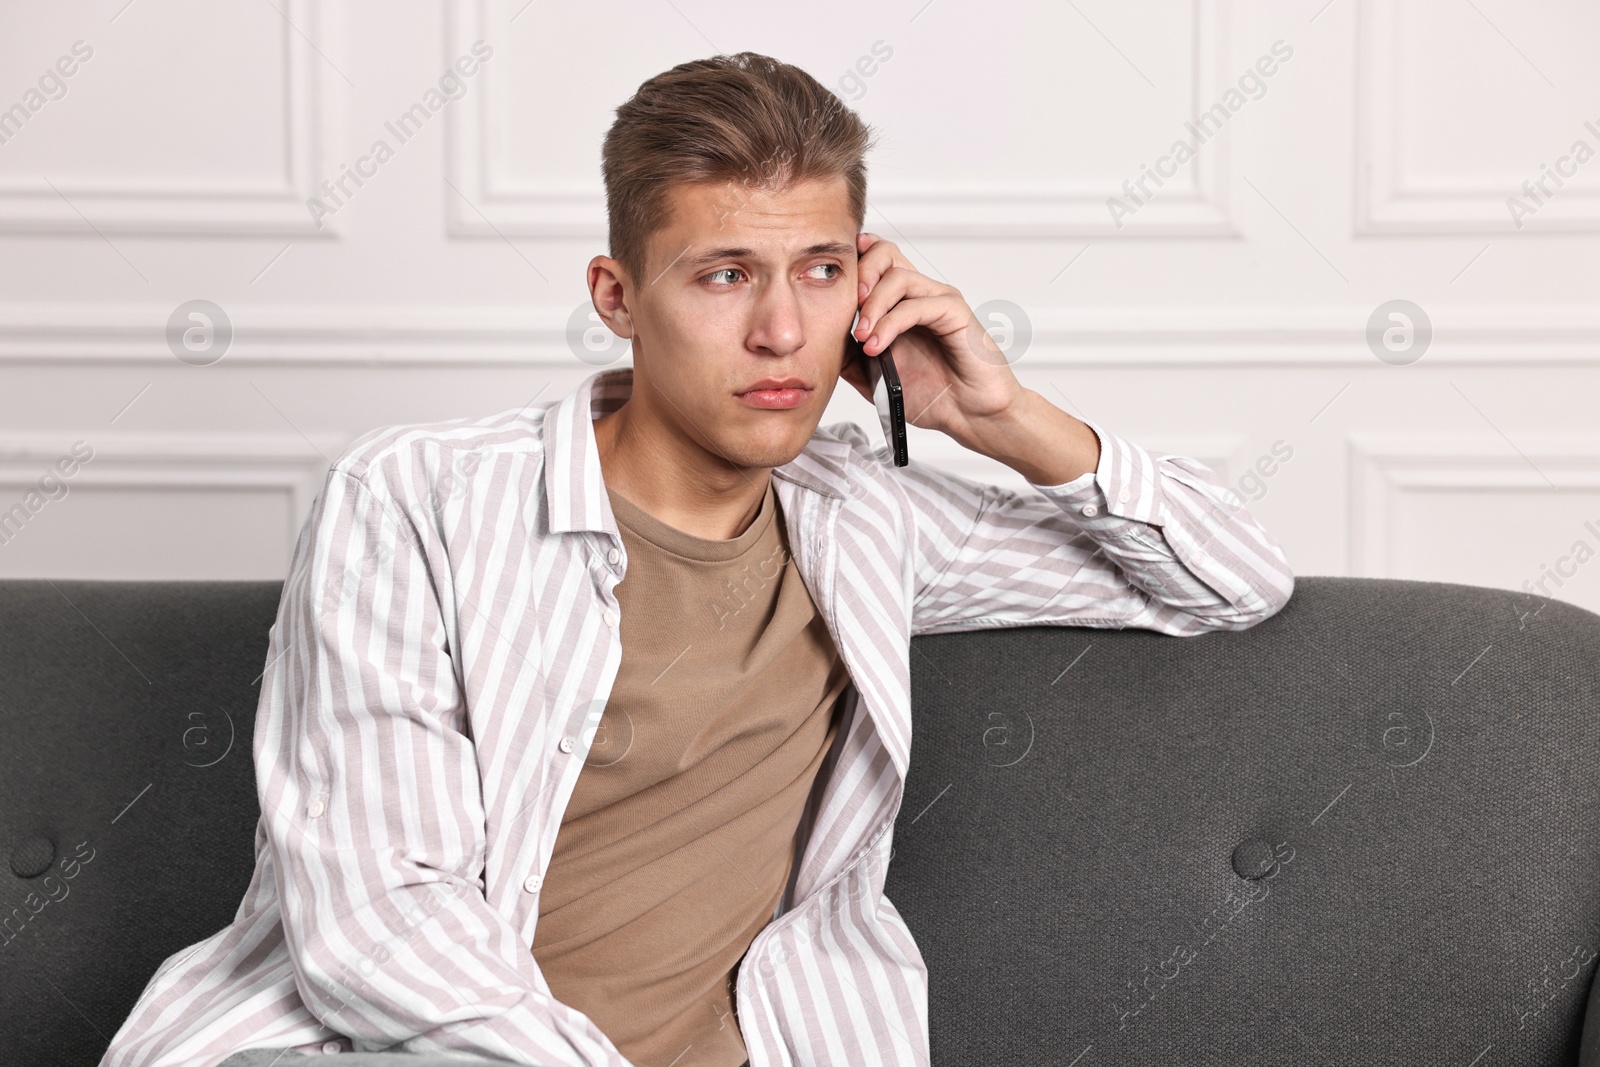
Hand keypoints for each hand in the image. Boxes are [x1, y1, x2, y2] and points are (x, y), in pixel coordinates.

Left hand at [838, 232, 1026, 450]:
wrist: (970, 415)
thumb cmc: (932, 394)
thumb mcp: (875, 377)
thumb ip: (850, 355)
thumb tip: (819, 341)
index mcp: (901, 302)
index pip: (875, 260)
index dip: (852, 261)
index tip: (828, 282)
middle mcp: (920, 294)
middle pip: (885, 253)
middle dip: (858, 274)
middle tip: (845, 307)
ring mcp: (939, 300)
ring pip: (898, 277)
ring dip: (872, 307)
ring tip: (861, 337)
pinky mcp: (955, 312)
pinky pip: (917, 305)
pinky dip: (891, 324)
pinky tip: (878, 346)